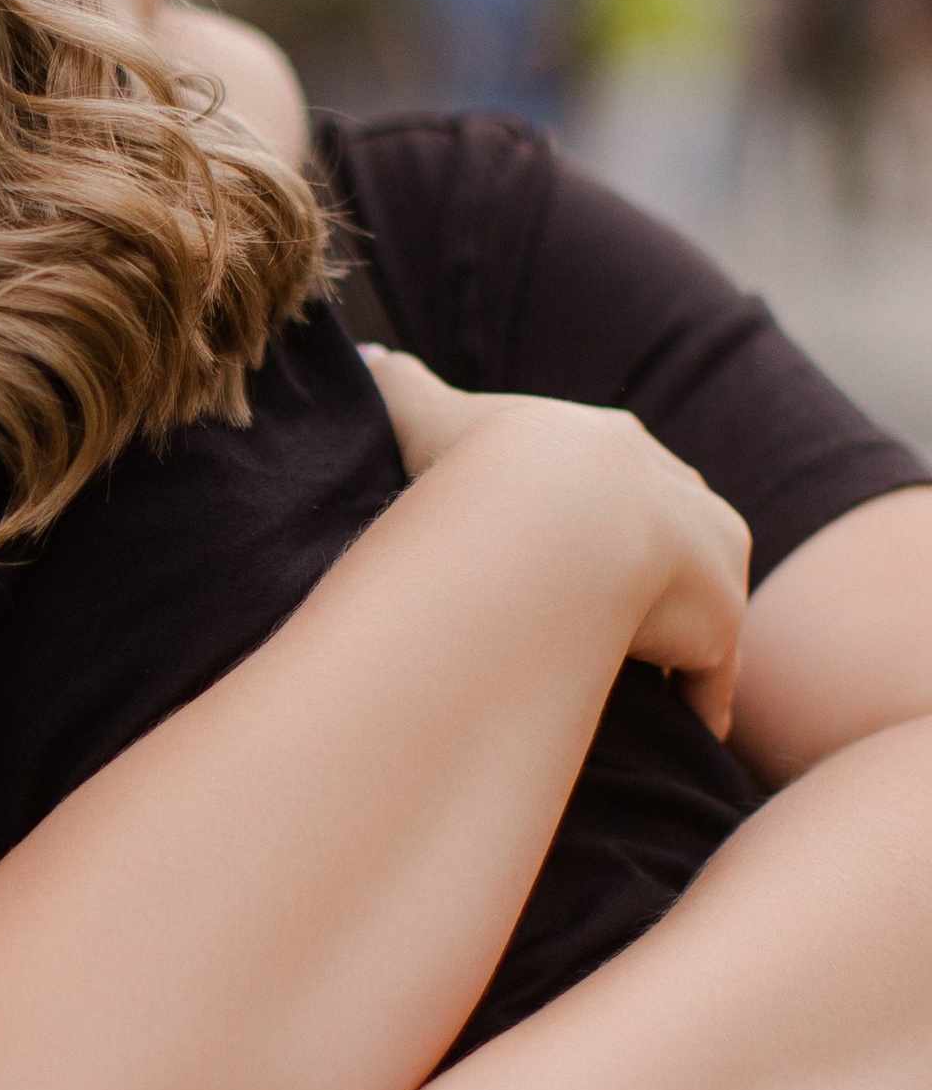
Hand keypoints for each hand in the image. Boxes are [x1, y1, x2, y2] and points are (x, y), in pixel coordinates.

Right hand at [363, 350, 747, 735]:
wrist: (549, 514)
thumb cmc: (478, 464)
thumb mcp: (427, 413)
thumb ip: (399, 385)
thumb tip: (370, 358)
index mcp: (615, 446)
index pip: (624, 480)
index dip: (604, 514)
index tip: (579, 548)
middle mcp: (680, 494)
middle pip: (679, 538)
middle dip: (658, 573)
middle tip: (616, 616)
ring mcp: (710, 560)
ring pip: (703, 608)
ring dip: (682, 642)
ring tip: (652, 682)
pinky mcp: (718, 625)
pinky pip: (713, 677)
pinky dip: (700, 704)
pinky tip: (683, 731)